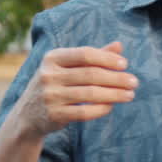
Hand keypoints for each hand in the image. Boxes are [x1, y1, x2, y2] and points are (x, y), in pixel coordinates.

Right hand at [12, 41, 136, 138]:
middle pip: (90, 74)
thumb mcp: (67, 67)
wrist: (27, 115)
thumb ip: (92, 56)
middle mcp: (49, 75)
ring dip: (114, 94)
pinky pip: (84, 112)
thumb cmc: (55, 85)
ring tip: (130, 95)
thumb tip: (119, 46)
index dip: (107, 58)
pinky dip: (101, 109)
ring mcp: (50, 95)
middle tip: (134, 82)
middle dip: (116, 78)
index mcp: (52, 58)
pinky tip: (112, 106)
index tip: (125, 64)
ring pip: (90, 94)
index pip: (85, 54)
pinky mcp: (54, 115)